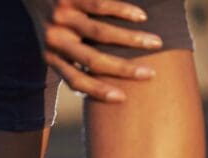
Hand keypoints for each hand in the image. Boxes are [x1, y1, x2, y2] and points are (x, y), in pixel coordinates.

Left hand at [21, 0, 162, 101]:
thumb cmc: (51, 19)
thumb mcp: (53, 42)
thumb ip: (73, 58)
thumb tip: (106, 80)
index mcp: (51, 56)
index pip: (75, 81)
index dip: (98, 91)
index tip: (122, 98)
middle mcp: (55, 40)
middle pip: (92, 60)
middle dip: (124, 69)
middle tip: (150, 73)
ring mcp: (62, 18)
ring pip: (101, 33)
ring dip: (131, 39)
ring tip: (156, 42)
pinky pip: (101, 6)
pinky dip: (124, 11)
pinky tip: (141, 16)